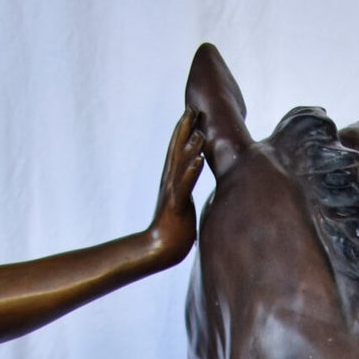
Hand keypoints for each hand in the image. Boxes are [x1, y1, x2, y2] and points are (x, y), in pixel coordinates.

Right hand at [150, 108, 204, 261]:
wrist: (158, 249)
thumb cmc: (174, 232)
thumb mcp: (183, 206)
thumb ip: (186, 191)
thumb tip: (191, 185)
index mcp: (173, 181)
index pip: (178, 151)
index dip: (184, 131)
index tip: (193, 112)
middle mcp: (170, 182)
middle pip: (176, 150)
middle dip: (185, 129)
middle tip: (193, 108)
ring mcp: (172, 193)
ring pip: (181, 165)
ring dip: (190, 148)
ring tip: (200, 132)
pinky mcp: (176, 206)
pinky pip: (184, 187)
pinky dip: (191, 172)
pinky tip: (198, 160)